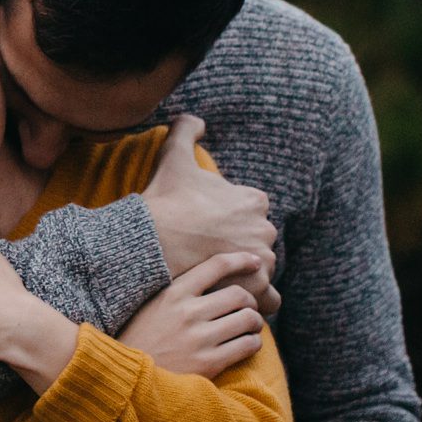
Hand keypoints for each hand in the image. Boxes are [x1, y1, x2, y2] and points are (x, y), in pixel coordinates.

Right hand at [117, 252, 267, 378]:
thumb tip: (217, 279)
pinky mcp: (208, 363)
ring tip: (248, 328)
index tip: (256, 262)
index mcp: (174, 293)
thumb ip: (182, 292)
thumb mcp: (154, 305)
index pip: (217, 265)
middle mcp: (187, 313)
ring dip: (255, 323)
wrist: (128, 378)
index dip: (242, 260)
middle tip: (247, 310)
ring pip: (249, 319)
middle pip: (240, 295)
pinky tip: (245, 345)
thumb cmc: (141, 339)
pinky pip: (247, 345)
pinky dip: (253, 343)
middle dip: (250, 302)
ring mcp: (199, 339)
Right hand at [142, 116, 279, 314]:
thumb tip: (195, 119)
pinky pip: (269, 299)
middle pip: (257, 242)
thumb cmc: (165, 203)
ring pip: (261, 270)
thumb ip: (186, 130)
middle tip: (210, 256)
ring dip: (247, 276)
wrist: (153, 244)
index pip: (250, 214)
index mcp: (255, 201)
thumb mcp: (174, 157)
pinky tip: (237, 300)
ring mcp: (264, 261)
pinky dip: (259, 301)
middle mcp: (266, 230)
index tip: (210, 229)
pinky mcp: (257, 288)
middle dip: (240, 249)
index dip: (230, 222)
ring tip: (219, 281)